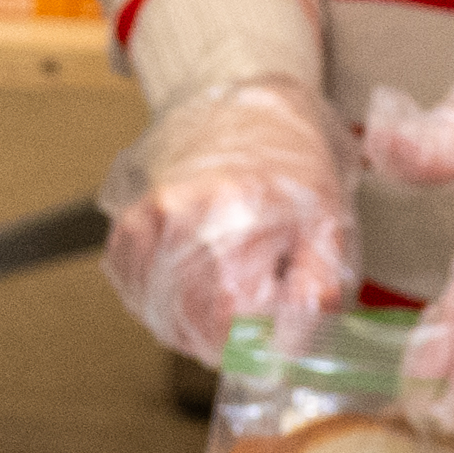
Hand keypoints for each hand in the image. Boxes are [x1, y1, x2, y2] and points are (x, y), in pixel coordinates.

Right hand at [96, 70, 356, 367]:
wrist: (242, 111)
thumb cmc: (289, 164)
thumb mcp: (328, 221)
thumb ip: (318, 286)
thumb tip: (298, 338)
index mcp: (228, 213)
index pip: (230, 320)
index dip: (260, 341)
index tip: (279, 334)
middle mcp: (173, 219)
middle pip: (193, 326)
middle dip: (235, 339)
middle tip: (263, 313)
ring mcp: (141, 226)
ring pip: (164, 320)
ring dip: (202, 327)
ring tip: (234, 292)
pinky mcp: (124, 235)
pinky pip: (142, 301)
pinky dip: (172, 308)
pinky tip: (202, 283)